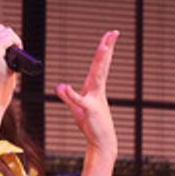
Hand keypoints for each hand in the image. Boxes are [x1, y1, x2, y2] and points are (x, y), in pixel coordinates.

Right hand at [0, 21, 20, 106]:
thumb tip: (0, 28)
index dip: (0, 34)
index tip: (5, 47)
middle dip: (8, 37)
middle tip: (12, 51)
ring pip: (4, 31)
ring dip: (13, 40)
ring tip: (14, 52)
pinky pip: (9, 37)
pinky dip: (17, 43)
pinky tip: (16, 52)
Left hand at [55, 31, 117, 156]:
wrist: (101, 142)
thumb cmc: (91, 126)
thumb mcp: (77, 108)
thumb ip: (68, 96)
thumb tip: (60, 86)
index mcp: (95, 88)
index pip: (99, 65)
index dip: (104, 49)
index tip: (110, 36)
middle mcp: (97, 90)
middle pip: (102, 65)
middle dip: (107, 48)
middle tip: (114, 33)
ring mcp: (95, 99)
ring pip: (97, 76)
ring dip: (100, 61)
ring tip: (104, 46)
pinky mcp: (89, 111)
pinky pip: (78, 101)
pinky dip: (71, 94)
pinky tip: (63, 87)